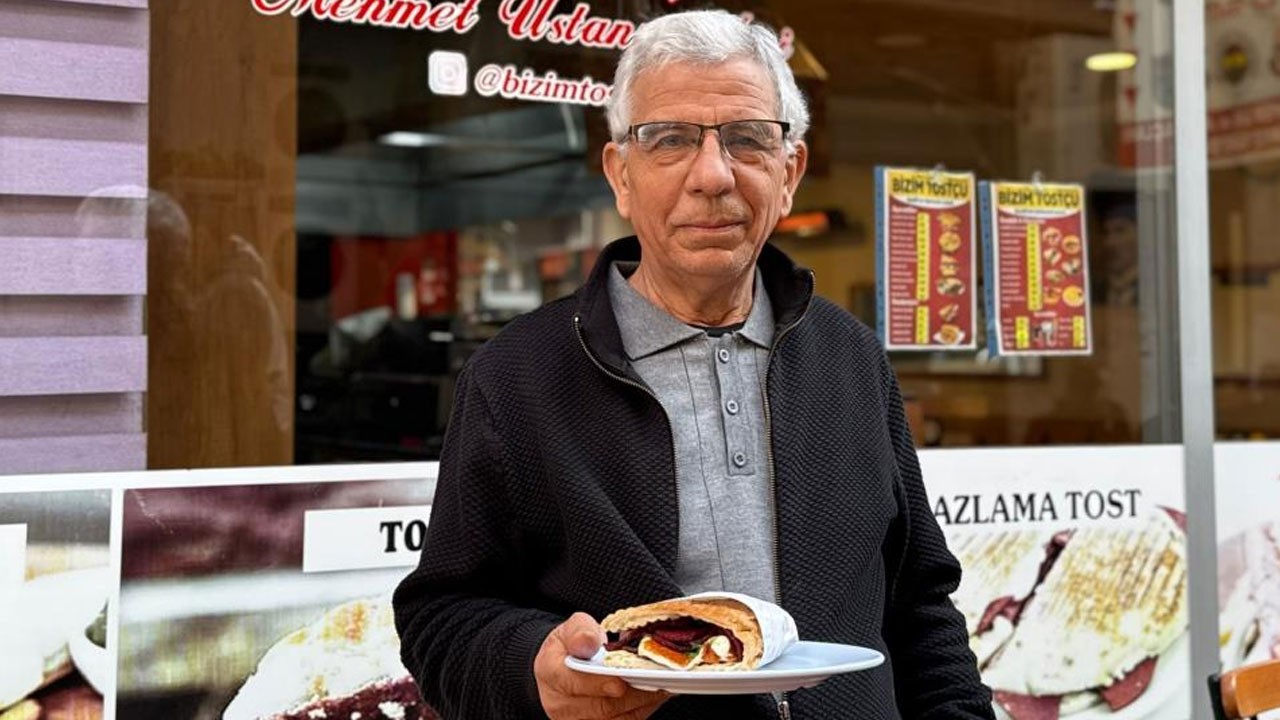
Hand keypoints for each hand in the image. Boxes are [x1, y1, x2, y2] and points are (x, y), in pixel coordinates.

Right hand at [534, 612, 669, 719]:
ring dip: (643, 703)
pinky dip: (643, 709)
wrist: (563, 667)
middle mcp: (560, 704)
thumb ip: (581, 631)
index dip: (598, 684)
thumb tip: (590, 643)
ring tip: (665, 686)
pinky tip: (657, 694)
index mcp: (551, 673)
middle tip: (658, 680)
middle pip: (600, 706)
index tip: (620, 682)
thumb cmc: (571, 646)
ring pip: (616, 719)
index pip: (571, 682)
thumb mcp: (572, 628)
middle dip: (633, 694)